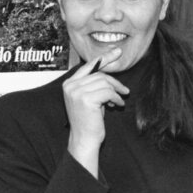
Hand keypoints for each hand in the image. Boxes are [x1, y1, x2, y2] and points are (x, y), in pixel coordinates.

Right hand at [62, 48, 128, 176]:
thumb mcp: (91, 98)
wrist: (84, 139)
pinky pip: (108, 92)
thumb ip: (95, 84)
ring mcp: (76, 92)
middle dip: (114, 82)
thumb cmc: (89, 120)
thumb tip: (108, 72)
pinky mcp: (86, 99)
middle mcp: (70, 86)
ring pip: (105, 83)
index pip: (88, 66)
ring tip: (118, 101)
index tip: (116, 52)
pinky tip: (118, 105)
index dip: (104, 58)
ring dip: (116, 92)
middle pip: (99, 74)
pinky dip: (116, 98)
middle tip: (124, 91)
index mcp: (69, 84)